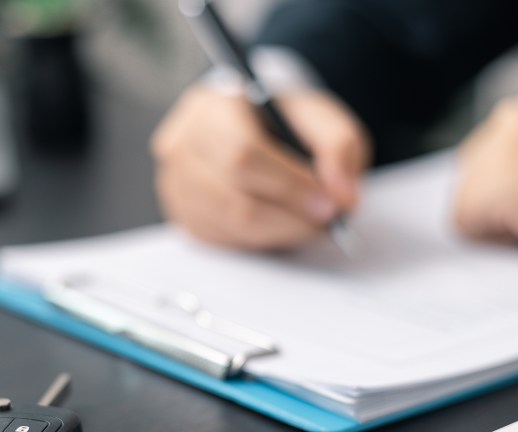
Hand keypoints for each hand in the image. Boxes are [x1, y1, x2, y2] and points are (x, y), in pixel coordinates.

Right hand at [151, 84, 370, 249]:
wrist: (256, 128)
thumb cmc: (284, 122)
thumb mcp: (322, 118)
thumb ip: (339, 148)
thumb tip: (342, 197)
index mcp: (213, 104)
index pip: (243, 153)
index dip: (289, 186)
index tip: (329, 204)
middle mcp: (182, 143)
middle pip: (233, 197)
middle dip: (289, 217)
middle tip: (326, 221)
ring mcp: (175, 183)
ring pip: (230, 225)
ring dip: (278, 232)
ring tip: (307, 222)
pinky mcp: (182, 214)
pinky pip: (223, 240)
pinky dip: (260, 239)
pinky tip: (279, 223)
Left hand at [455, 94, 517, 264]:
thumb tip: (479, 195)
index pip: (480, 165)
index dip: (510, 193)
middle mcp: (507, 118)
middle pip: (465, 183)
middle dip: (498, 205)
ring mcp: (497, 149)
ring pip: (464, 205)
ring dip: (500, 221)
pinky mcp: (493, 184)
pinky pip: (466, 227)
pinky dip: (500, 238)